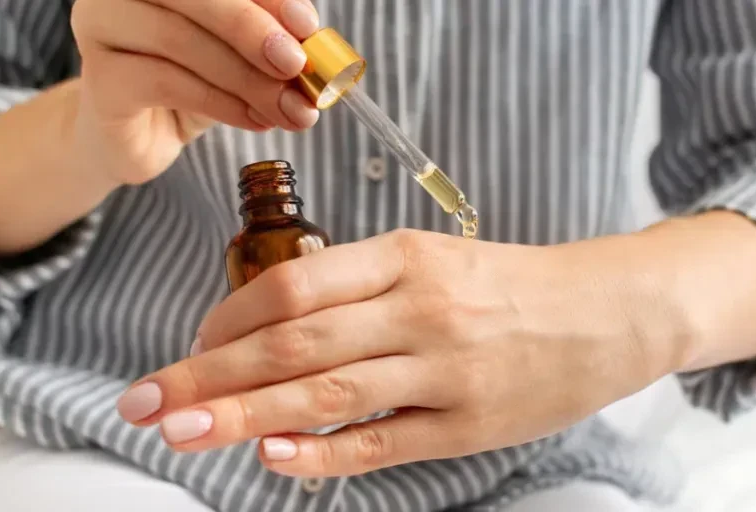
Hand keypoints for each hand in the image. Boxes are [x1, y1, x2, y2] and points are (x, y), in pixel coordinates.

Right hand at [70, 0, 321, 185]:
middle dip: (253, 30)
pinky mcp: (100, 79)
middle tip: (295, 65)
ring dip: (247, 78)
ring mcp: (100, 27)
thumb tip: (311, 40)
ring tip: (288, 109)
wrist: (143, 138)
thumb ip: (272, 38)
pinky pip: (166, 83)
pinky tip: (255, 120)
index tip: (307, 26)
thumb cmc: (195, 80)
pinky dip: (222, 103)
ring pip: (180, 40)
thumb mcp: (242, 53)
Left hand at [116, 229, 686, 476]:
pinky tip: (272, 459)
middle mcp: (419, 310)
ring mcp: (444, 371)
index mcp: (406, 258)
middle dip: (205, 374)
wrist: (611, 311)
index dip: (226, 319)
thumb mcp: (435, 258)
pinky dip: (320, 453)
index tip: (190, 344)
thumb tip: (270, 329)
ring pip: (324, 393)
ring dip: (242, 415)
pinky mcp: (468, 425)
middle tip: (144, 401)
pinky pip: (380, 444)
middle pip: (291, 342)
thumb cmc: (513, 283)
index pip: (292, 285)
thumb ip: (359, 288)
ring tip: (181, 431)